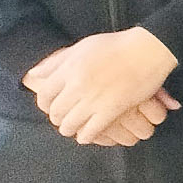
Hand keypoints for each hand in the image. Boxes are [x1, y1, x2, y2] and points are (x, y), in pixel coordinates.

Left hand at [27, 30, 180, 144]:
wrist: (147, 51)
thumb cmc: (116, 45)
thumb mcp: (82, 47)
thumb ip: (57, 61)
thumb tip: (34, 74)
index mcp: (69, 69)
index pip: (45, 94)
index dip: (43, 104)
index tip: (48, 108)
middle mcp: (77, 86)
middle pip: (56, 111)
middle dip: (56, 118)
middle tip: (60, 120)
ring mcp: (94, 99)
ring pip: (71, 124)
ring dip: (68, 129)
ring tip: (72, 130)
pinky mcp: (111, 110)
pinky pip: (92, 130)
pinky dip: (86, 136)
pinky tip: (86, 136)